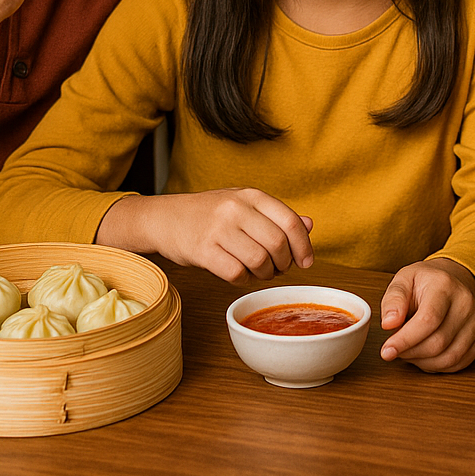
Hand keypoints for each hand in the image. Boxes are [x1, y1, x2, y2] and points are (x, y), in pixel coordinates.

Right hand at [104, 188, 313, 283]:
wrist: (165, 218)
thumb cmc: (209, 213)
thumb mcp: (244, 205)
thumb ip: (276, 215)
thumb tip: (309, 225)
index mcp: (251, 195)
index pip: (290, 221)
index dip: (304, 245)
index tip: (306, 261)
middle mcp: (236, 209)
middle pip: (277, 244)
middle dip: (284, 263)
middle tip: (279, 268)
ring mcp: (218, 229)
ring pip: (259, 261)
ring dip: (265, 274)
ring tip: (259, 272)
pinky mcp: (203, 250)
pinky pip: (236, 273)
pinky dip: (244, 279)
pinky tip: (240, 274)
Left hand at [379, 258, 474, 372]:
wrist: (451, 281)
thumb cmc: (424, 283)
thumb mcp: (403, 280)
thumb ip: (393, 300)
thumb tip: (389, 324)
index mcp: (444, 285)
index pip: (428, 320)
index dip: (405, 340)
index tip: (386, 351)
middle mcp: (465, 303)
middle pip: (438, 343)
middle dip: (410, 353)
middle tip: (395, 349)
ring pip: (449, 357)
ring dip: (422, 362)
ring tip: (409, 352)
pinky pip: (458, 364)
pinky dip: (437, 366)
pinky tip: (424, 356)